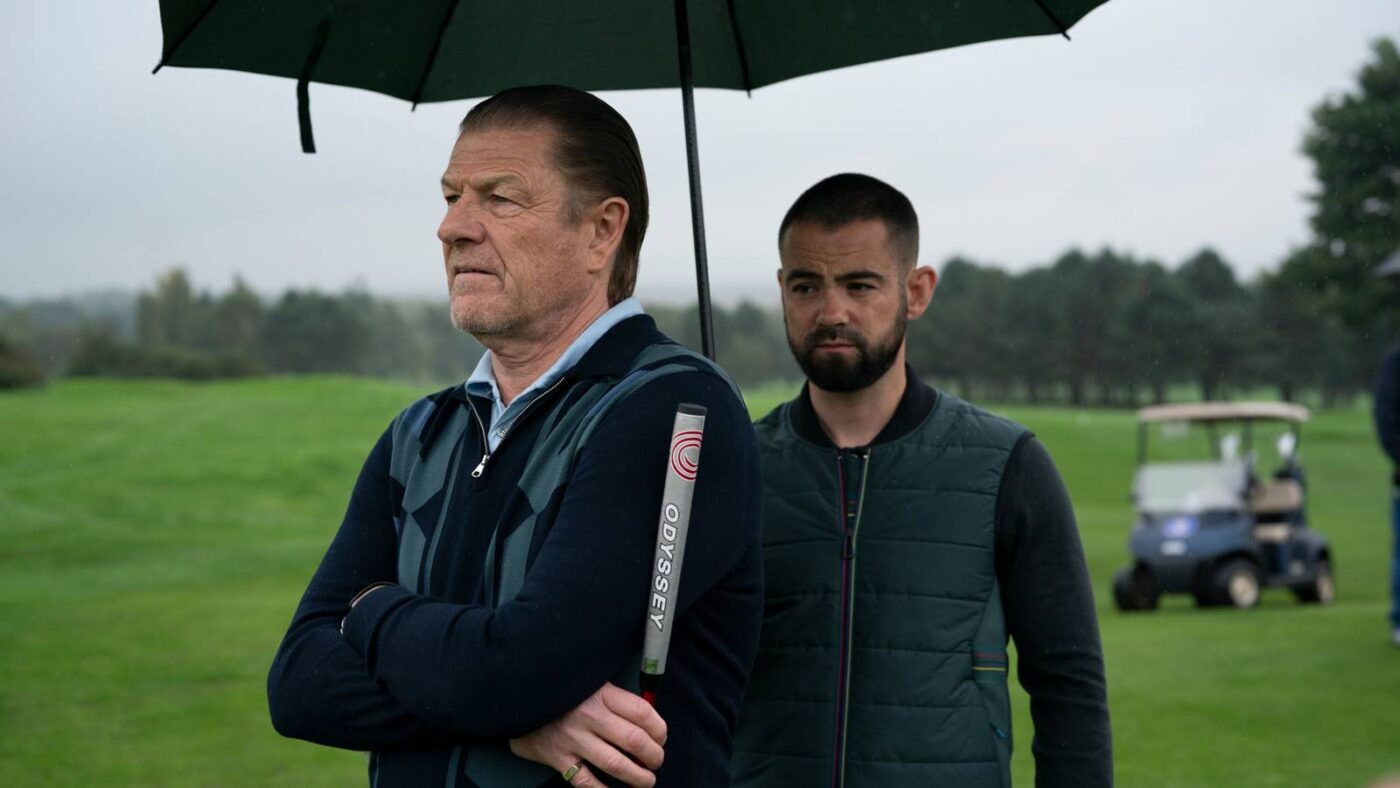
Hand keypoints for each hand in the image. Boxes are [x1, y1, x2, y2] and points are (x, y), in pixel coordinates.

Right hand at [509, 682, 666, 786]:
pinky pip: (585, 781)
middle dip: (654, 756)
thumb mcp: (590, 682)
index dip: (660, 729)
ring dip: (638, 777)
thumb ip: (616, 698)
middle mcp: (590, 716)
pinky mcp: (558, 758)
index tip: (662, 737)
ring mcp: (573, 739)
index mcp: (601, 693)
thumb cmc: (562, 689)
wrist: (519, 697)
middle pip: (635, 740)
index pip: (643, 713)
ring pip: (615, 764)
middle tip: (657, 761)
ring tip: (647, 780)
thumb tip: (648, 718)